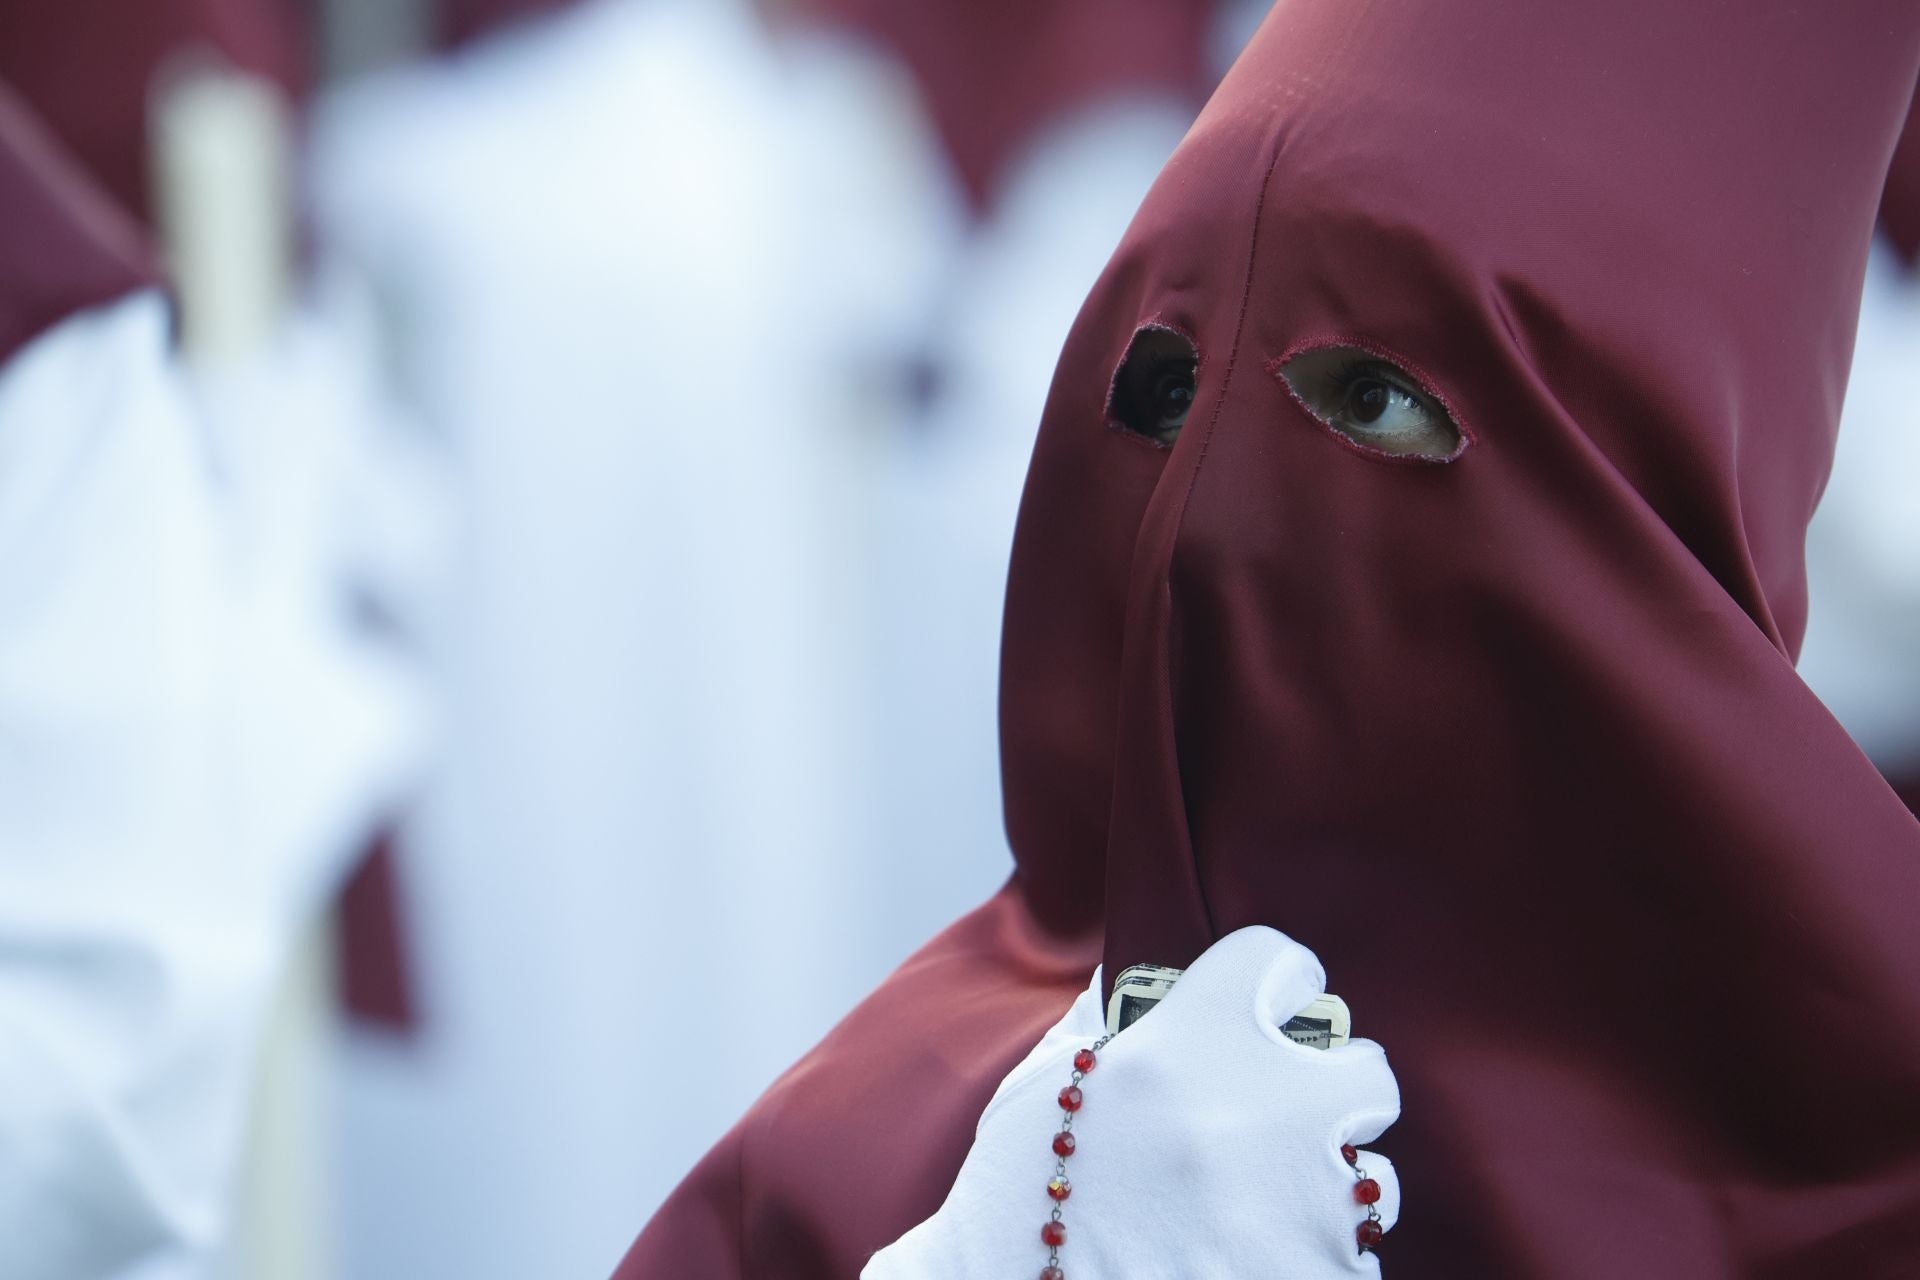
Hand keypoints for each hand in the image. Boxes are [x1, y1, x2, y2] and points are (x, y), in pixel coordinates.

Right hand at [865, 925, 1400, 1277]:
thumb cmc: (1015, 1195)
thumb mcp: (1045, 1084)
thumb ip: (1107, 1025)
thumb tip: (1132, 991)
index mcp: (1193, 1036)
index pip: (1276, 958)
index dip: (1273, 982)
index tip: (1268, 1006)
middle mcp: (1264, 1103)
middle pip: (1363, 1068)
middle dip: (1332, 1093)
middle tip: (1284, 1122)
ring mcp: (1304, 1197)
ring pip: (1373, 1174)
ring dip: (1327, 1188)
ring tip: (1259, 1210)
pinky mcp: (1321, 1272)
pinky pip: (1356, 1256)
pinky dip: (1314, 1259)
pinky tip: (1250, 1259)